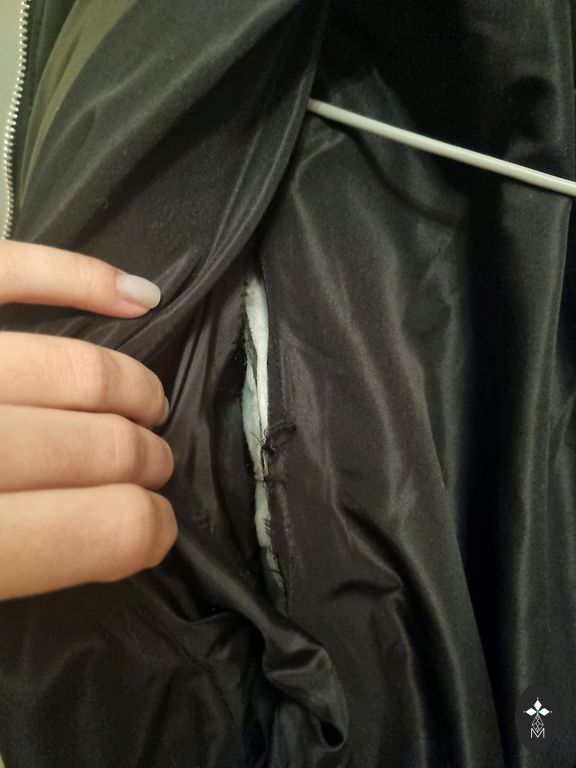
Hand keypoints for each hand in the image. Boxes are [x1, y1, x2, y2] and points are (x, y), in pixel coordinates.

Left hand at [0, 240, 176, 600]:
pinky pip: (14, 270)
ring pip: (75, 369)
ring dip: (133, 389)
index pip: (99, 530)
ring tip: (147, 405)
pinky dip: (84, 276)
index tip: (156, 532)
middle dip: (144, 462)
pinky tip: (140, 294)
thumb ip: (26, 572)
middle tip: (149, 467)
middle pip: (98, 448)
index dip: (146, 532)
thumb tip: (115, 543)